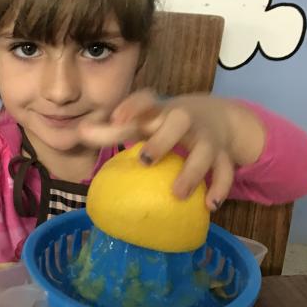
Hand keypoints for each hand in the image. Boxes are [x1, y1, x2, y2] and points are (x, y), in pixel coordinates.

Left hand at [79, 89, 265, 210]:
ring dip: (193, 172)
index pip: (146, 100)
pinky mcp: (223, 156)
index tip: (116, 120)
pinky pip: (226, 172)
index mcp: (160, 110)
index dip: (132, 107)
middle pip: (179, 120)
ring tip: (177, 194)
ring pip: (205, 151)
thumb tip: (79, 132)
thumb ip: (111, 130)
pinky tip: (209, 206)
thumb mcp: (143, 123)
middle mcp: (185, 120)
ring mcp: (207, 138)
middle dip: (164, 139)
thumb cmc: (166, 124)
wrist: (218, 118)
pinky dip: (220, 189)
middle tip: (146, 160)